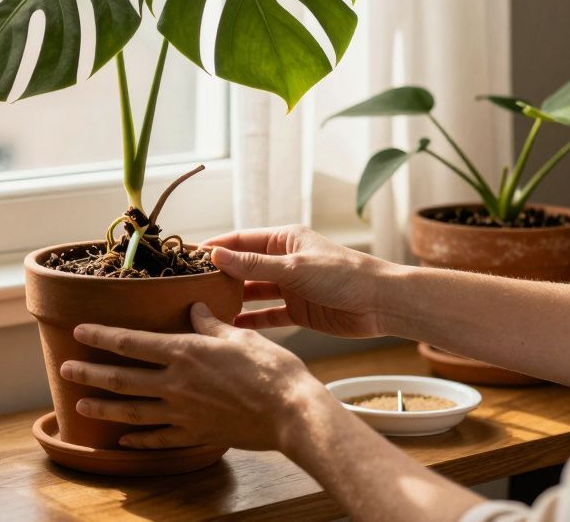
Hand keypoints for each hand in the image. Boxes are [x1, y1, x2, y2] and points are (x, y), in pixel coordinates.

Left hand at [59, 303, 330, 450]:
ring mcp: (183, 413)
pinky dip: (139, 440)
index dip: (101, 336)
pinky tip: (124, 440)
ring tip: (81, 406)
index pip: (131, 342)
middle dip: (89, 373)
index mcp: (184, 352)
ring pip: (132, 412)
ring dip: (103, 408)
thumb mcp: (238, 336)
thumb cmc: (270, 369)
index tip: (78, 332)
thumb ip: (210, 324)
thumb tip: (194, 308)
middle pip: (122, 379)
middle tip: (64, 370)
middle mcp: (175, 384)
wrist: (290, 411)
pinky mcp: (196, 434)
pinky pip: (159, 439)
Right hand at [204, 224, 404, 338]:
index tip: (188, 256)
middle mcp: (286, 261)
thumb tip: (216, 256)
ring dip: (233, 299)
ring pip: (254, 292)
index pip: (242, 240)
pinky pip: (268, 316)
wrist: (381, 303)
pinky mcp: (299, 311)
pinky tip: (230, 328)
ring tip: (204, 308)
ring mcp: (292, 287)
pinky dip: (251, 321)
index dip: (216, 247)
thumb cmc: (344, 275)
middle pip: (245, 267)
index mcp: (286, 239)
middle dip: (220, 275)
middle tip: (189, 286)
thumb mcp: (294, 268)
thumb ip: (254, 265)